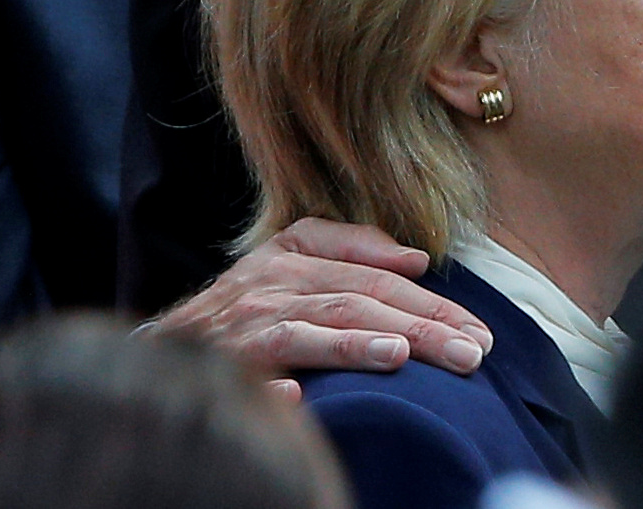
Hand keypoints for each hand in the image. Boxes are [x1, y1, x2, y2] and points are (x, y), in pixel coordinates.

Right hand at [150, 218, 494, 379]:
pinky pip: (247, 375)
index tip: (478, 332)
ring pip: (308, 330)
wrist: (164, 346)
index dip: (430, 301)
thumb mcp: (293, 260)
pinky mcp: (221, 365)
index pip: (375, 275)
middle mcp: (270, 286)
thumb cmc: (244, 306)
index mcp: (292, 257)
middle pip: (355, 300)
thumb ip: (353, 248)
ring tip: (401, 355)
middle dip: (418, 326)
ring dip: (353, 344)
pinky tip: (294, 395)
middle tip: (470, 354)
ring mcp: (244, 328)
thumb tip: (417, 258)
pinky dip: (270, 385)